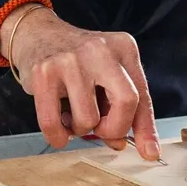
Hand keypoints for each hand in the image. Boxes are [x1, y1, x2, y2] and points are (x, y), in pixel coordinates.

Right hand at [5, 10, 159, 159]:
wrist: (37, 33)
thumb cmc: (76, 61)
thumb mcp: (105, 75)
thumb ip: (117, 106)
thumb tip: (120, 143)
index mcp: (123, 47)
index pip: (141, 94)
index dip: (145, 128)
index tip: (149, 152)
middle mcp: (100, 50)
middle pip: (126, 102)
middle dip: (115, 128)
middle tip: (101, 131)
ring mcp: (71, 59)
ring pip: (88, 119)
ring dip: (80, 129)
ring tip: (72, 115)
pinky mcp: (44, 71)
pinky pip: (53, 122)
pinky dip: (57, 136)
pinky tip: (58, 131)